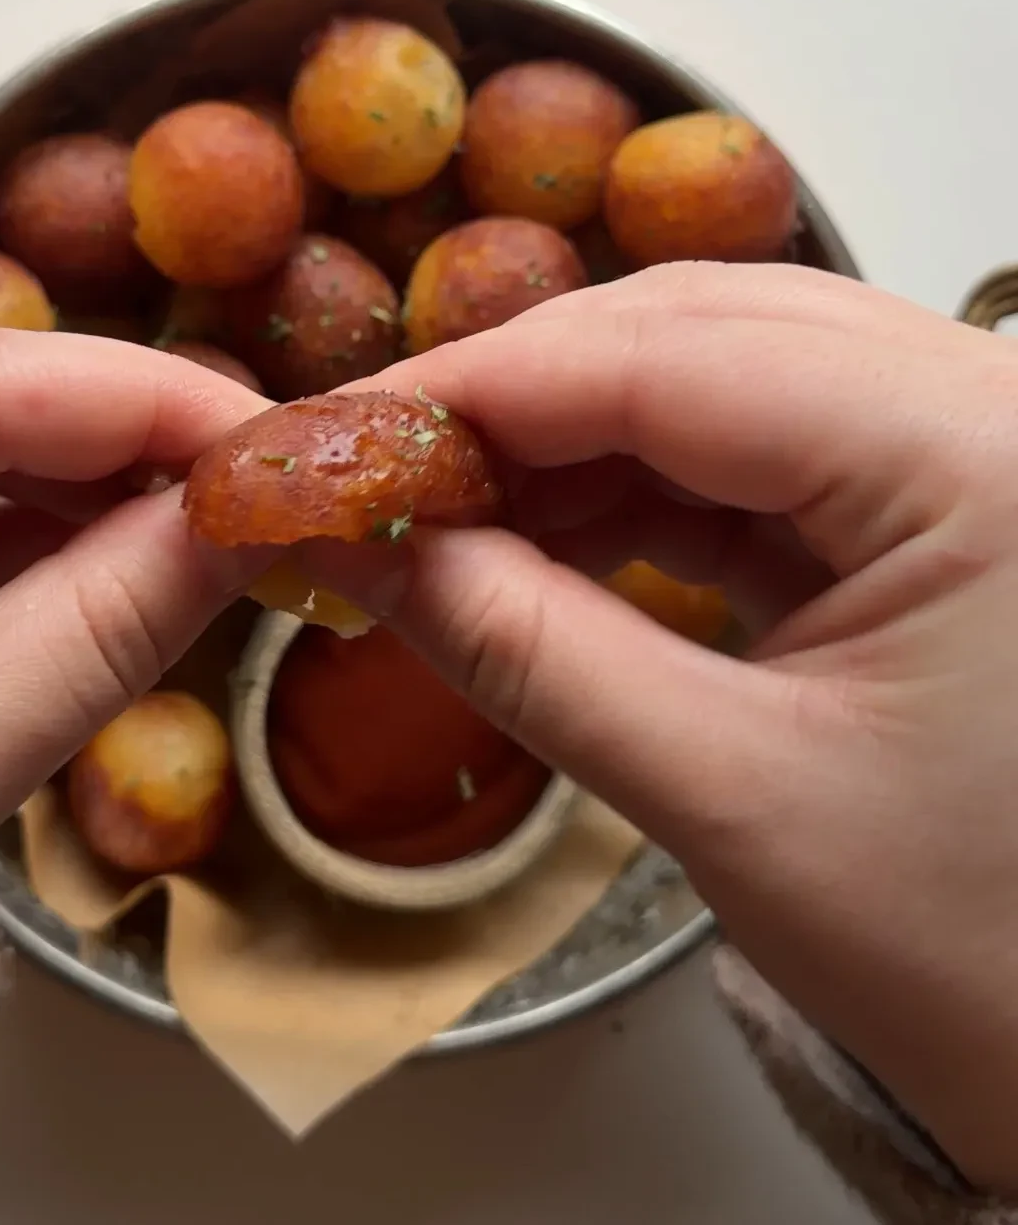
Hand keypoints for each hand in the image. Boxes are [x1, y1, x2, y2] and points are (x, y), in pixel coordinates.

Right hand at [310, 264, 1017, 1191]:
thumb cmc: (981, 958)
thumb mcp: (728, 800)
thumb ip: (523, 650)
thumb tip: (356, 546)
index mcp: (986, 459)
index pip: (677, 357)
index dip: (481, 385)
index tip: (341, 431)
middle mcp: (995, 411)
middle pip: (700, 335)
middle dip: (520, 402)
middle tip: (383, 472)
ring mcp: (970, 451)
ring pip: (721, 383)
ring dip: (568, 446)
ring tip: (444, 518)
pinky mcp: (936, 507)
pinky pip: (754, 457)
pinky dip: (633, 492)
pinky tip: (539, 535)